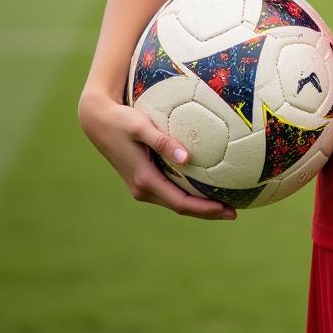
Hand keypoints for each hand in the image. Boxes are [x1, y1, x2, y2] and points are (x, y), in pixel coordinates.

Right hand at [78, 92, 236, 220]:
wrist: (98, 121)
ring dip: (199, 205)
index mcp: (144, 179)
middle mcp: (142, 188)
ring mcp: (141, 186)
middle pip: (181, 207)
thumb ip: (163, 142)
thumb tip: (187, 158)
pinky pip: (170, 192)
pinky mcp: (143, 178)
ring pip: (175, 201)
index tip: (227, 210)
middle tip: (234, 212)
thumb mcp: (141, 127)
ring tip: (225, 202)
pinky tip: (204, 188)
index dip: (205, 209)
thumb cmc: (121, 120)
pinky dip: (188, 195)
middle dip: (207, 212)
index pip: (181, 203)